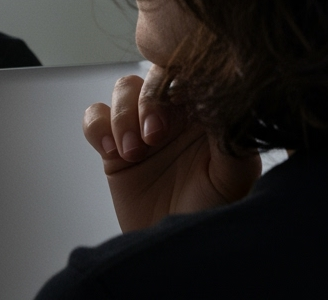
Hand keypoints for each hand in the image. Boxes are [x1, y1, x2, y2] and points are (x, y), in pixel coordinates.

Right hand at [83, 65, 261, 231]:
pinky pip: (95, 116)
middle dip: (148, 101)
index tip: (177, 108)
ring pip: (124, 88)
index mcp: (204, 111)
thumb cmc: (210, 214)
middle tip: (153, 136)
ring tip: (133, 152)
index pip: (189, 73)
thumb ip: (230, 137)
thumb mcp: (232, 177)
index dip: (179, 82)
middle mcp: (173, 113)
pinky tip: (111, 151)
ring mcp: (142, 127)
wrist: (175, 252)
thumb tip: (223, 101)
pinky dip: (98, 127)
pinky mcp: (114, 146)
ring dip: (123, 114)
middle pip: (154, 76)